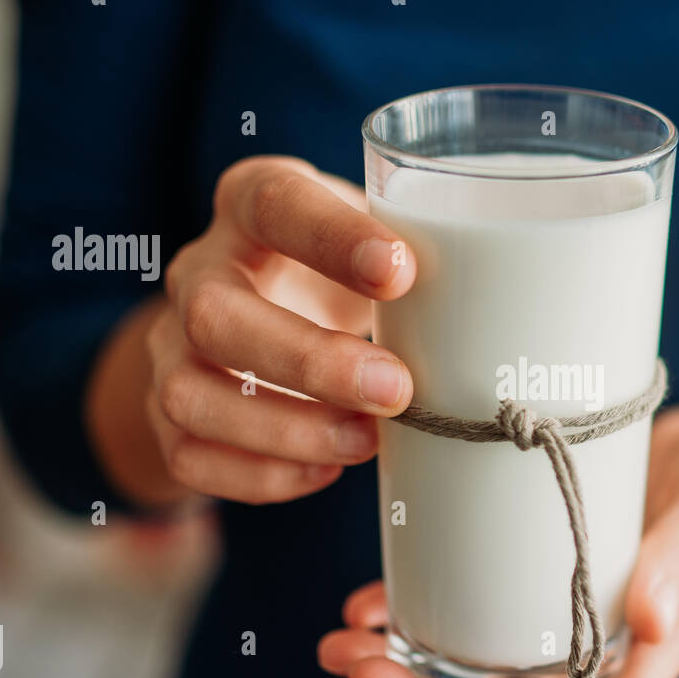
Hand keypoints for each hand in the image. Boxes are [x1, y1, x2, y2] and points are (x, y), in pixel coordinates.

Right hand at [140, 155, 415, 504]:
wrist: (253, 321)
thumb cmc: (337, 276)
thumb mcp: (370, 247)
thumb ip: (419, 264)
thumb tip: (514, 315)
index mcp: (251, 205)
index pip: (274, 203)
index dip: (331, 237)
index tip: (400, 272)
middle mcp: (198, 272)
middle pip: (217, 314)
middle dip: (310, 361)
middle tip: (395, 389)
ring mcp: (170, 346)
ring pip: (193, 395)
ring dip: (287, 429)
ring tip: (367, 442)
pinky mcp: (165, 412)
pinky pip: (190, 456)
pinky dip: (261, 474)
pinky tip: (326, 470)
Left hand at [317, 399, 678, 677]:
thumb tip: (646, 622)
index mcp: (656, 650)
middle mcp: (604, 646)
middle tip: (360, 672)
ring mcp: (568, 612)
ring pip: (479, 667)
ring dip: (406, 669)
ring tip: (341, 646)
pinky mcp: (542, 569)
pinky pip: (475, 608)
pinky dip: (417, 614)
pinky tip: (370, 602)